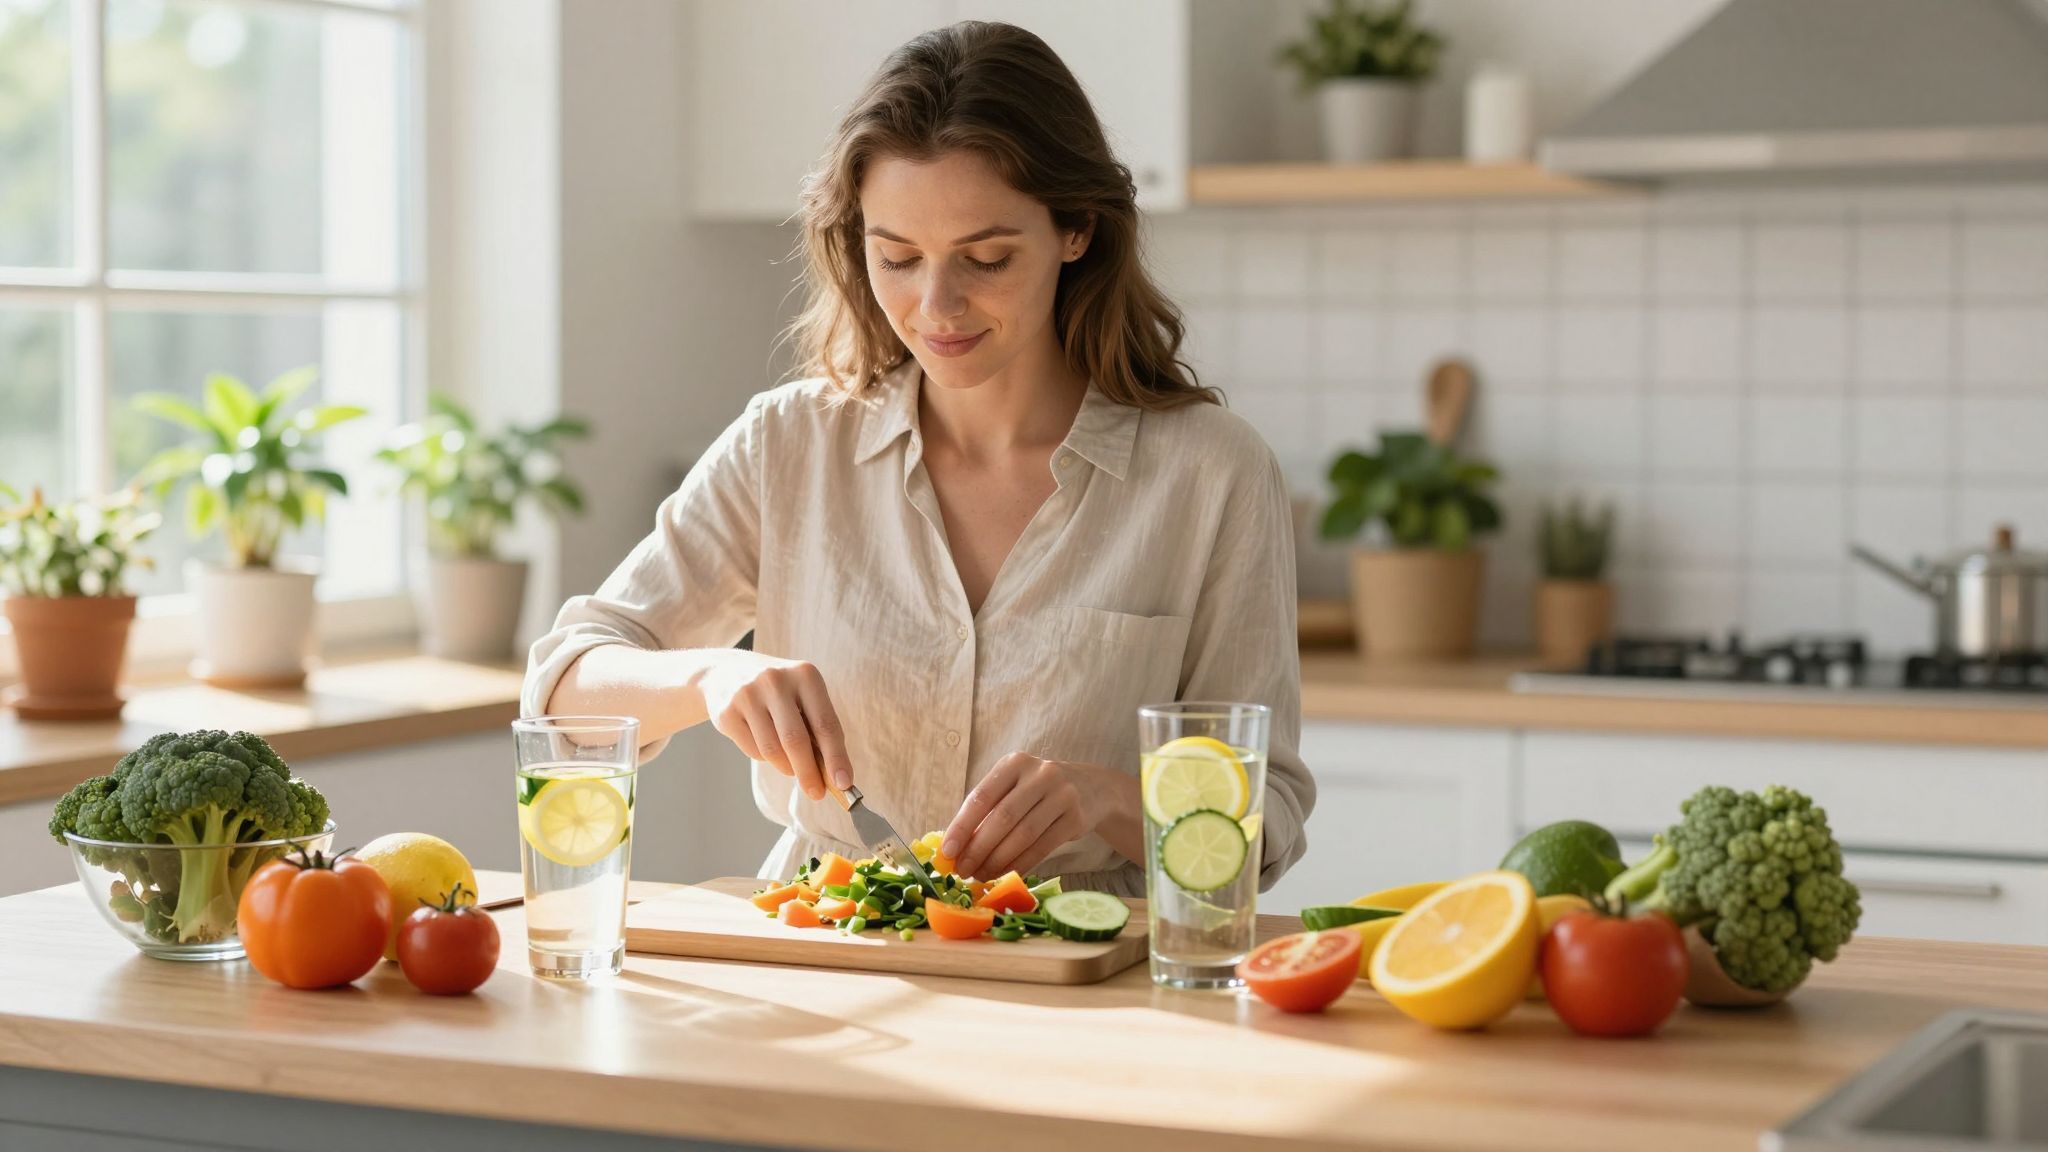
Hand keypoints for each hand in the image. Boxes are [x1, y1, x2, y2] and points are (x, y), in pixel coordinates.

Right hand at [693, 651, 851, 800]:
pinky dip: (764, 757)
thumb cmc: (779, 693)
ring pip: (772, 750)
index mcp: (805, 675)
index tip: (844, 783)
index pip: (825, 724)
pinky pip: (752, 750)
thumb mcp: (803, 696)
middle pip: (796, 740)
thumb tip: (835, 775)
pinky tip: (765, 744)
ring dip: (786, 767)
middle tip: (817, 793)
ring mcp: (748, 694)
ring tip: (790, 765)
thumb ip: (819, 729)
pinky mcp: (727, 712)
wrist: (726, 673)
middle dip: (809, 773)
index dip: (836, 757)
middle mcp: (776, 680)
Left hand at [941, 754, 1118, 878]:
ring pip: (1023, 835)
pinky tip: (1006, 874)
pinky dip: (1021, 864)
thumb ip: (987, 810)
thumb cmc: (1038, 791)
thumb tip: (954, 847)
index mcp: (1014, 763)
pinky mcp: (1076, 817)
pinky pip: (1043, 847)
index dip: (961, 826)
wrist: (1091, 788)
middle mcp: (1040, 774)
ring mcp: (1062, 794)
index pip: (981, 797)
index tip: (947, 852)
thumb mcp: (1014, 787)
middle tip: (963, 871)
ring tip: (982, 875)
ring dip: (998, 861)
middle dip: (978, 849)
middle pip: (1002, 817)